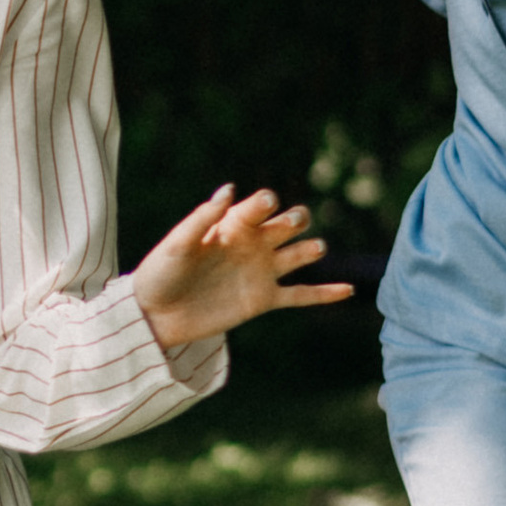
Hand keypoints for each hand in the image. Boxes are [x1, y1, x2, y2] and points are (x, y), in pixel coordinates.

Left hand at [132, 186, 348, 349]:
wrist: (156, 316)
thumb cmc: (160, 274)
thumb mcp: (177, 244)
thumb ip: (203, 218)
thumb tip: (229, 189)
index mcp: (231, 225)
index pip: (259, 207)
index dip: (265, 203)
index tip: (265, 204)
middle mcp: (252, 245)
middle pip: (287, 225)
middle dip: (295, 220)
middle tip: (294, 223)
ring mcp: (260, 272)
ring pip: (298, 255)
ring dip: (310, 249)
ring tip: (314, 249)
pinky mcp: (263, 300)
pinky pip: (301, 295)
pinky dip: (325, 294)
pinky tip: (349, 290)